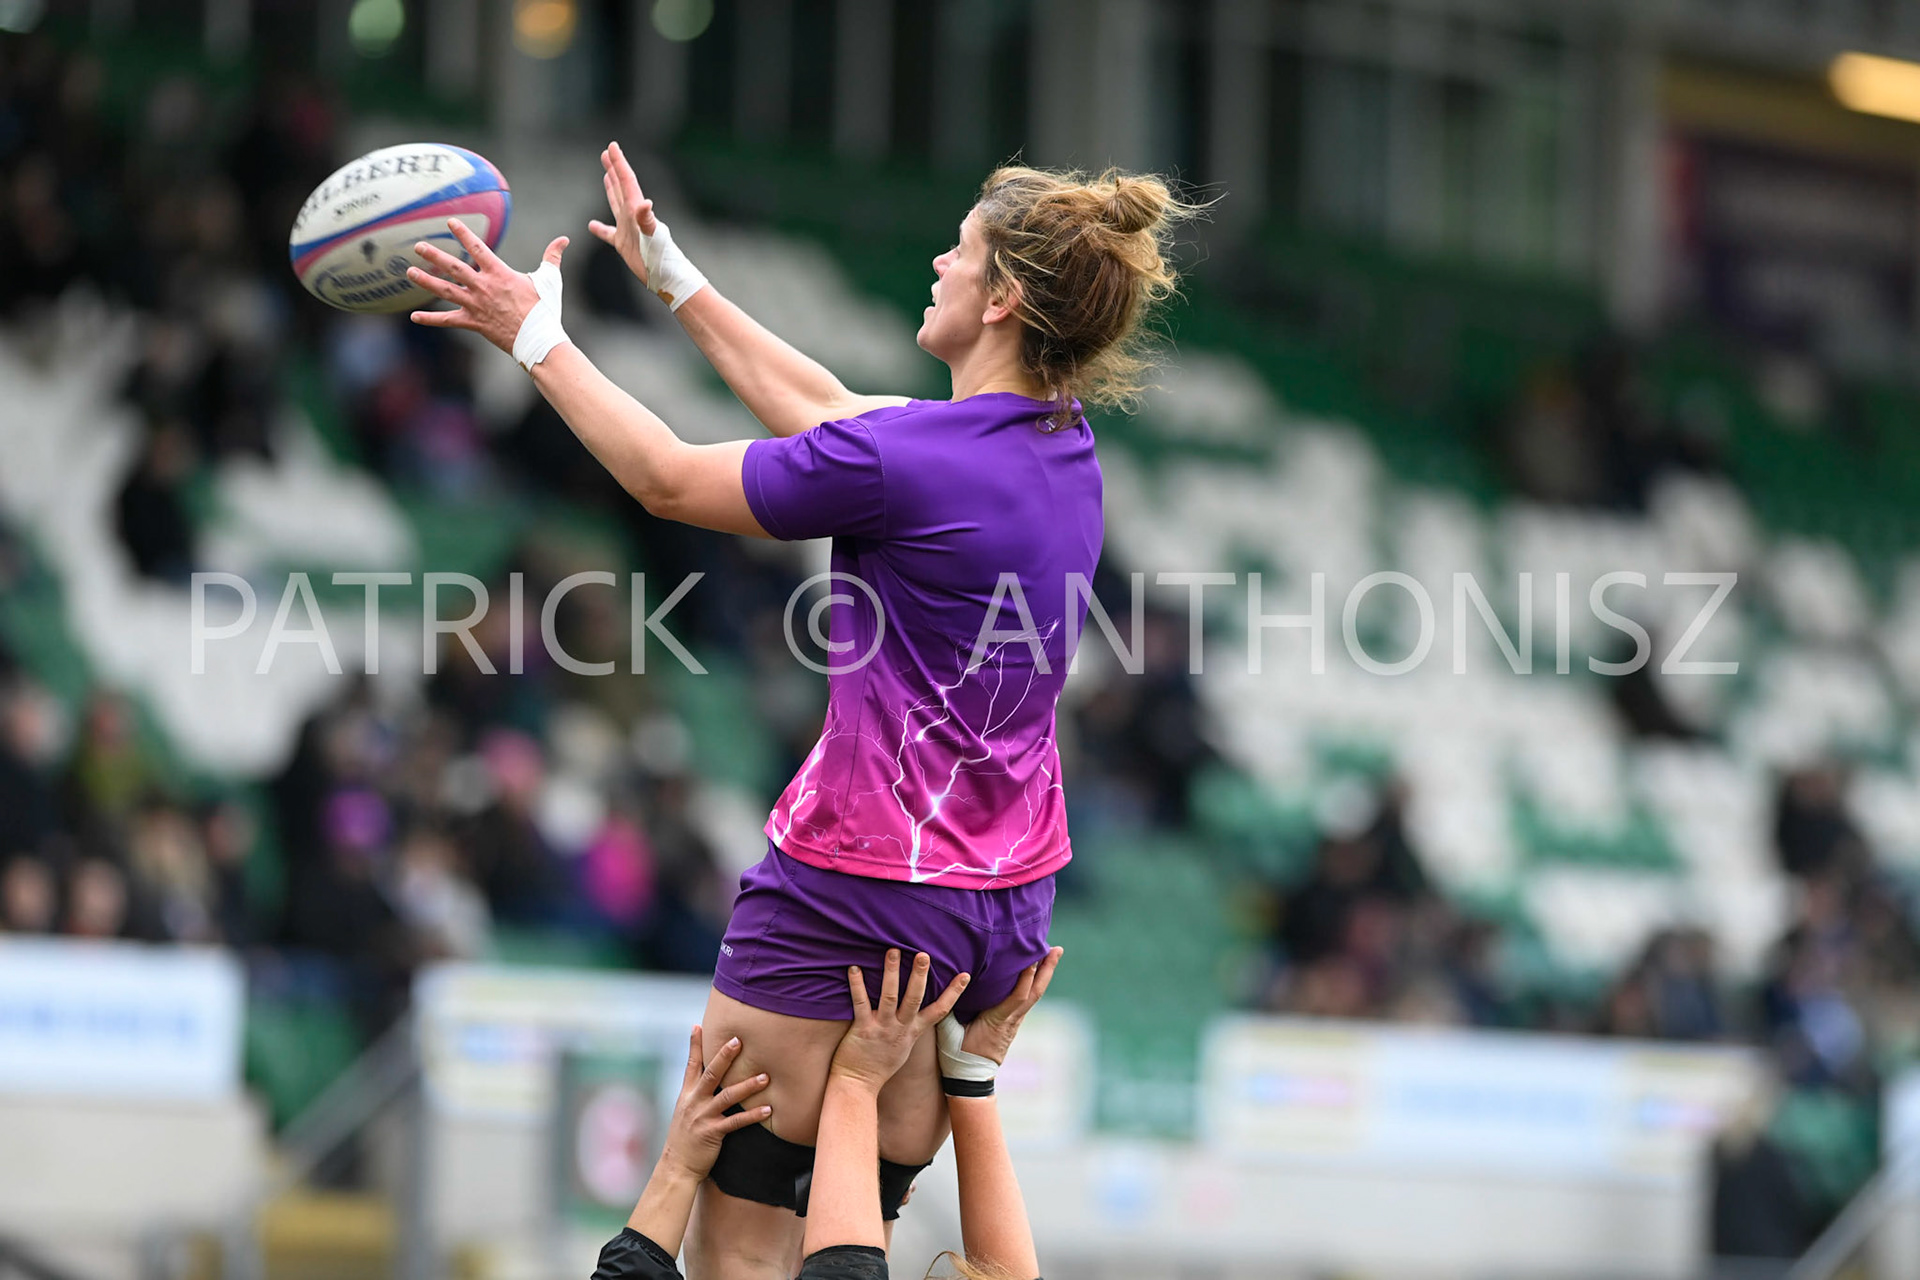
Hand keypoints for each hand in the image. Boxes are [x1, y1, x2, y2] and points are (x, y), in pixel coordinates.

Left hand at [408, 219, 567, 355]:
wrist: (539, 339)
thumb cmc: (545, 309)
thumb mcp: (550, 280)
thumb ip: (552, 257)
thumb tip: (565, 239)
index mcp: (500, 274)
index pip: (477, 248)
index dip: (463, 234)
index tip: (449, 222)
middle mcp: (484, 287)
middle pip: (454, 268)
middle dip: (435, 256)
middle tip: (418, 246)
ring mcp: (476, 305)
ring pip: (446, 291)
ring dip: (426, 281)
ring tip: (410, 272)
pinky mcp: (474, 323)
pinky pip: (448, 320)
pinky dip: (431, 319)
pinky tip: (414, 316)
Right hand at [588, 141, 658, 287]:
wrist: (667, 277)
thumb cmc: (662, 258)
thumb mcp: (653, 237)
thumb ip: (647, 220)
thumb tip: (645, 203)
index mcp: (637, 210)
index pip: (627, 181)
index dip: (619, 163)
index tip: (612, 146)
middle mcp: (632, 216)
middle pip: (621, 187)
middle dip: (614, 169)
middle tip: (607, 153)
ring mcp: (628, 229)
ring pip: (616, 203)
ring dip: (611, 188)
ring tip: (606, 175)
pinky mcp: (624, 244)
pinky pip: (609, 233)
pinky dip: (600, 229)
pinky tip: (592, 225)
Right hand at [656, 1025, 772, 1181]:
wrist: (676, 1167)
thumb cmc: (685, 1139)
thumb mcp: (685, 1111)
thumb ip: (696, 1094)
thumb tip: (707, 1079)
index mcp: (687, 1094)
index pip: (691, 1065)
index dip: (694, 1045)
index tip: (698, 1026)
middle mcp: (694, 1102)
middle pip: (711, 1074)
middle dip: (725, 1056)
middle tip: (739, 1040)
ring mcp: (703, 1117)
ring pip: (728, 1096)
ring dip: (748, 1085)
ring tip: (766, 1076)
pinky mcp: (712, 1132)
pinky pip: (736, 1122)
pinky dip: (752, 1115)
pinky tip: (768, 1109)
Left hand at [829, 950, 968, 1093]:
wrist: (860, 1085)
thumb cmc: (880, 1065)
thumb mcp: (903, 1047)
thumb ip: (910, 1028)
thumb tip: (918, 1012)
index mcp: (913, 1031)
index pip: (939, 1010)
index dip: (953, 993)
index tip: (965, 975)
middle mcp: (901, 1028)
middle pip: (915, 998)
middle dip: (920, 975)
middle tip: (924, 954)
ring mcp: (882, 1028)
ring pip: (890, 997)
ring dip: (891, 973)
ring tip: (893, 951)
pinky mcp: (863, 1030)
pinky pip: (861, 1004)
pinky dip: (857, 985)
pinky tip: (854, 969)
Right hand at [960, 946, 1062, 1065]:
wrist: (970, 1078)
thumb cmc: (957, 1054)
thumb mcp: (948, 1032)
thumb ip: (948, 1008)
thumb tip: (948, 983)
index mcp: (997, 1020)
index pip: (1017, 997)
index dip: (1026, 977)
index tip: (1033, 957)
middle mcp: (1011, 1020)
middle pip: (1035, 993)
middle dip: (1047, 970)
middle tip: (1057, 949)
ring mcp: (1014, 1022)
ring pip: (1034, 995)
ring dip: (1044, 974)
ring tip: (1052, 953)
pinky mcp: (1013, 1022)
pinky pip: (1027, 999)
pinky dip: (1034, 982)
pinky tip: (1036, 970)